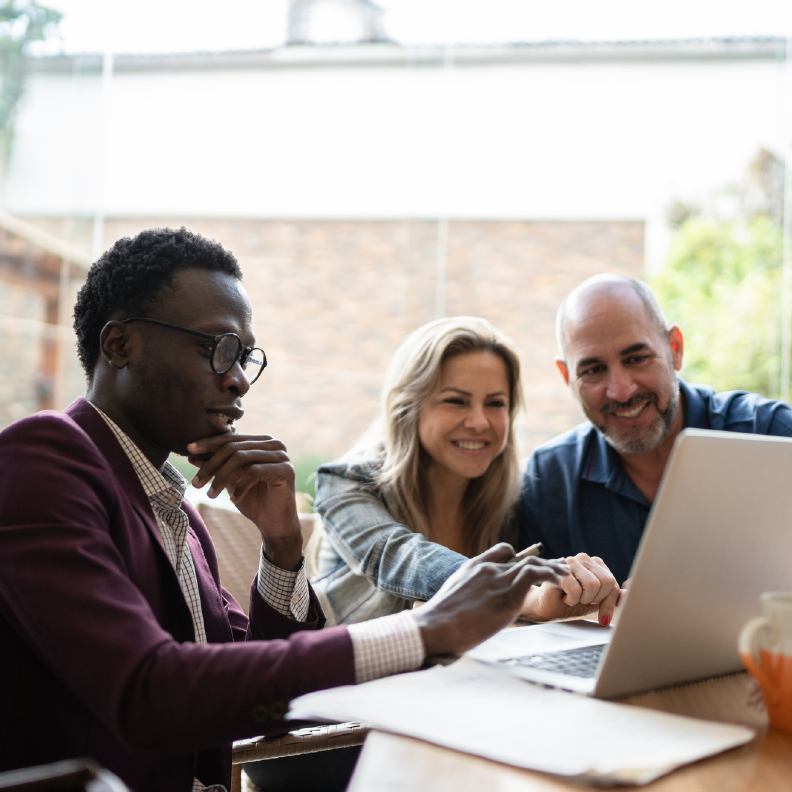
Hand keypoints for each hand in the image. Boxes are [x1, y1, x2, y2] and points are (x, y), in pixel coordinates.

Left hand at [187, 433, 302, 570]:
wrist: (274, 525)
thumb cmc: (253, 501)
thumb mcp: (230, 481)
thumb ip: (216, 465)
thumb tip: (191, 455)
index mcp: (262, 442)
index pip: (231, 438)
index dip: (209, 443)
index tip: (188, 450)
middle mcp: (274, 444)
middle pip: (234, 447)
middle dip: (211, 465)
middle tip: (195, 483)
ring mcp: (282, 456)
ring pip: (242, 458)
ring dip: (221, 477)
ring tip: (210, 494)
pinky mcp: (286, 470)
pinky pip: (254, 472)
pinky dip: (240, 486)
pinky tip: (234, 499)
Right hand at [411, 543, 568, 656]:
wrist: (434, 625)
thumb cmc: (439, 622)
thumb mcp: (453, 600)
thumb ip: (468, 596)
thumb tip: (471, 612)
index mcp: (473, 567)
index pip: (502, 551)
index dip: (519, 556)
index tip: (532, 563)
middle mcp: (488, 569)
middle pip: (522, 558)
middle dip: (543, 562)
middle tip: (558, 568)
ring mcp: (497, 579)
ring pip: (532, 563)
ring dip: (551, 568)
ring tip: (565, 575)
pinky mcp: (507, 594)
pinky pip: (534, 575)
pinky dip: (550, 575)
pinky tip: (560, 582)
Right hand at [521, 553, 620, 625]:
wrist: (545, 606)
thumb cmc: (570, 602)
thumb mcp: (595, 602)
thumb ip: (611, 597)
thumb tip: (628, 594)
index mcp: (595, 563)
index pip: (613, 583)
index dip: (609, 603)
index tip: (603, 616)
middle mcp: (584, 558)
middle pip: (607, 582)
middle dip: (596, 600)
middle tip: (583, 601)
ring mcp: (570, 562)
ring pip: (593, 585)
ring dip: (583, 599)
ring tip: (573, 598)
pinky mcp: (558, 570)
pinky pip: (576, 589)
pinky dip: (572, 600)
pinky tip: (564, 597)